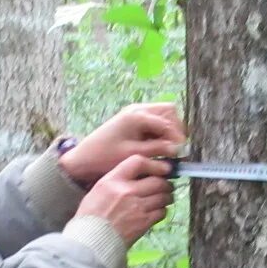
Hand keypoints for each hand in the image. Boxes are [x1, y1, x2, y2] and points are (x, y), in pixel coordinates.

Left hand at [60, 103, 185, 187]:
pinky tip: (160, 146)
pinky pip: (155, 120)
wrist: (85, 158)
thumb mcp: (133, 154)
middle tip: (177, 148)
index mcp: (136, 115)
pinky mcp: (134, 119)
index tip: (182, 152)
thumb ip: (157, 149)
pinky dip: (161, 131)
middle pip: (169, 111)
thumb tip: (178, 148)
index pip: (167, 122)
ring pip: (164, 114)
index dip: (177, 137)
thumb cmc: (105, 156)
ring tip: (169, 148)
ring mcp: (136, 112)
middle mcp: (137, 109)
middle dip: (176, 128)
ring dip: (170, 129)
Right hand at [75, 156, 175, 245]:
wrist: (91, 241)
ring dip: (166, 197)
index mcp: (113, 180)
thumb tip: (137, 177)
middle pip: (158, 180)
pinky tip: (157, 212)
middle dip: (165, 183)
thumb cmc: (91, 216)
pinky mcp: (144, 222)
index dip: (153, 164)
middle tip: (166, 186)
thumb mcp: (99, 190)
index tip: (160, 169)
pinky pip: (162, 212)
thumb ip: (117, 180)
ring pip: (163, 196)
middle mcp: (127, 191)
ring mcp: (137, 207)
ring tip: (164, 199)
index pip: (138, 162)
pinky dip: (162, 211)